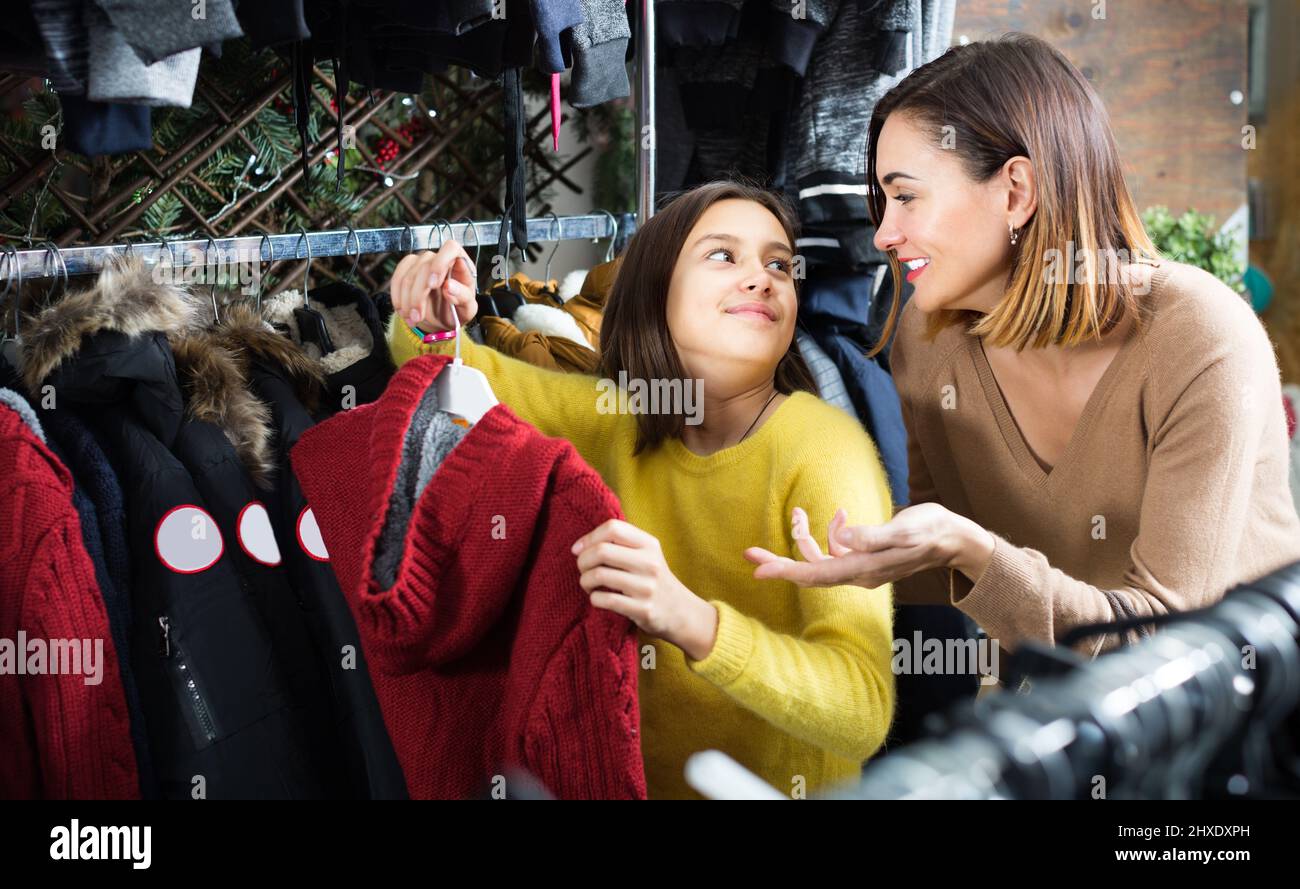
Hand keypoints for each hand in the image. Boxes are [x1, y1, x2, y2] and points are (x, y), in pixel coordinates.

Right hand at [389, 239, 478, 331]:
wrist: (442, 318)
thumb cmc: (458, 309)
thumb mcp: (467, 309)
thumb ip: (463, 297)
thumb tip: (449, 287)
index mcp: (461, 263)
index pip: (451, 249)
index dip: (440, 263)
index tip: (433, 284)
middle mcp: (440, 258)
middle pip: (424, 267)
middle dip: (418, 296)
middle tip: (418, 317)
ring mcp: (422, 262)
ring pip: (408, 276)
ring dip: (406, 301)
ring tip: (413, 319)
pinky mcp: (407, 269)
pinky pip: (397, 279)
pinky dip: (397, 298)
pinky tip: (404, 312)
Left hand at [572, 519, 718, 660]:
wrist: (681, 612)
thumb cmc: (653, 579)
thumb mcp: (646, 554)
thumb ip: (620, 544)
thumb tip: (579, 546)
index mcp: (649, 544)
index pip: (612, 528)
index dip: (589, 537)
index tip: (579, 549)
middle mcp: (649, 562)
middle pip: (602, 551)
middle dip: (582, 560)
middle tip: (582, 569)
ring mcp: (646, 587)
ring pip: (598, 576)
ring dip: (584, 581)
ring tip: (588, 585)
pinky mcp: (642, 609)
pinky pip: (604, 600)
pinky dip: (594, 598)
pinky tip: (598, 598)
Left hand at [743, 503, 993, 589]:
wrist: (954, 539)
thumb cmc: (931, 531)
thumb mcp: (904, 530)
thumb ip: (873, 536)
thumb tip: (842, 538)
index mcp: (862, 569)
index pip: (815, 574)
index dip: (784, 571)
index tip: (757, 569)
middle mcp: (858, 573)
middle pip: (808, 571)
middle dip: (779, 560)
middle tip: (748, 552)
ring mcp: (861, 568)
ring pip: (820, 558)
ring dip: (805, 537)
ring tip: (797, 512)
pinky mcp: (865, 559)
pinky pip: (836, 550)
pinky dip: (830, 533)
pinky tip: (840, 514)